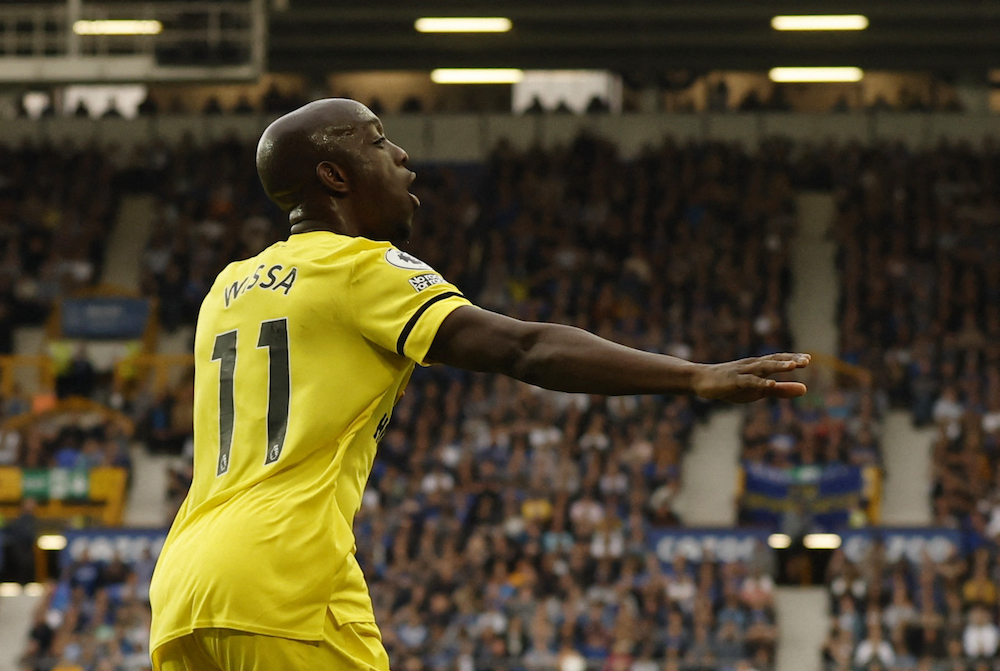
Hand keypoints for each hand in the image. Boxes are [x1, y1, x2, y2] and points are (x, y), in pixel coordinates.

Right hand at [691, 353, 809, 402]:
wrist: (701, 380)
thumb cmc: (731, 385)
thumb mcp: (759, 390)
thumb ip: (782, 390)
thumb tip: (805, 389)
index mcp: (759, 366)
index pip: (779, 359)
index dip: (793, 358)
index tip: (808, 358)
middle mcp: (752, 365)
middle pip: (773, 360)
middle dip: (790, 360)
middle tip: (806, 360)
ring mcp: (742, 372)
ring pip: (763, 367)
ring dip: (778, 366)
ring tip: (793, 366)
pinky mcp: (733, 381)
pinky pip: (748, 381)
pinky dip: (760, 383)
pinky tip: (770, 385)